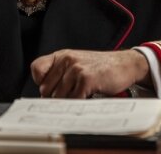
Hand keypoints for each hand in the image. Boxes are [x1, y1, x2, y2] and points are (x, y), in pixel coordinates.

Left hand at [30, 49, 150, 97]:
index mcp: (61, 56)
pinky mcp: (86, 79)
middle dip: (56, 98)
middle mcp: (66, 60)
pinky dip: (79, 104)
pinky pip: (74, 100)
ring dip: (69, 102)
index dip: (41, 83)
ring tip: (81, 97)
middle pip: (46, 89)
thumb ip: (60, 75)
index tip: (50, 90)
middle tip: (70, 98)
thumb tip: (45, 97)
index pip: (36, 69)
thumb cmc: (99, 68)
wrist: (124, 64)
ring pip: (59, 97)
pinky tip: (88, 98)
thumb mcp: (76, 64)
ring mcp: (76, 69)